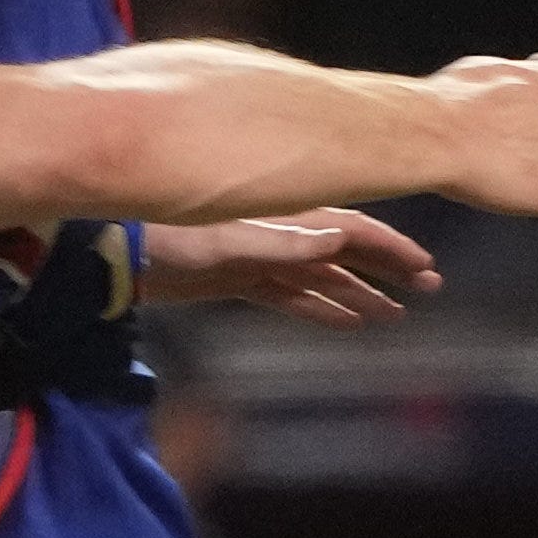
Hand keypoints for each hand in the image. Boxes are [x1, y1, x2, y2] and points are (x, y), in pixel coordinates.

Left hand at [144, 207, 441, 321]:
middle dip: (386, 268)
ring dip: (357, 293)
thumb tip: (337, 244)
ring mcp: (256, 254)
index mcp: (279, 215)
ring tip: (394, 315)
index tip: (424, 270)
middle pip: (344, 250)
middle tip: (429, 288)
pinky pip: (288, 295)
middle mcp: (275, 231)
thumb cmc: (159, 236)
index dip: (389, 248)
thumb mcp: (220, 243)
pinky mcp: (235, 277)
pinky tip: (345, 323)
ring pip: (320, 277)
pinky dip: (317, 308)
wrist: (108, 248)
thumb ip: (278, 242)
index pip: (350, 229)